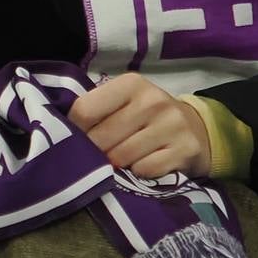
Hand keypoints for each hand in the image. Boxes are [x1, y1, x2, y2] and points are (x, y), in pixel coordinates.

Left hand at [67, 72, 211, 179]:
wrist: (197, 129)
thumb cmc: (146, 117)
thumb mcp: (123, 103)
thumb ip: (96, 111)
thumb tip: (60, 133)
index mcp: (131, 84)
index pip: (85, 110)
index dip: (75, 131)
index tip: (78, 139)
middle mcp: (152, 101)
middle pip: (102, 138)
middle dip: (94, 153)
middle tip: (98, 156)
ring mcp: (171, 125)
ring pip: (121, 157)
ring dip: (116, 165)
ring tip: (120, 161)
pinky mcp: (185, 150)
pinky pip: (144, 171)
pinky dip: (138, 174)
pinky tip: (143, 166)